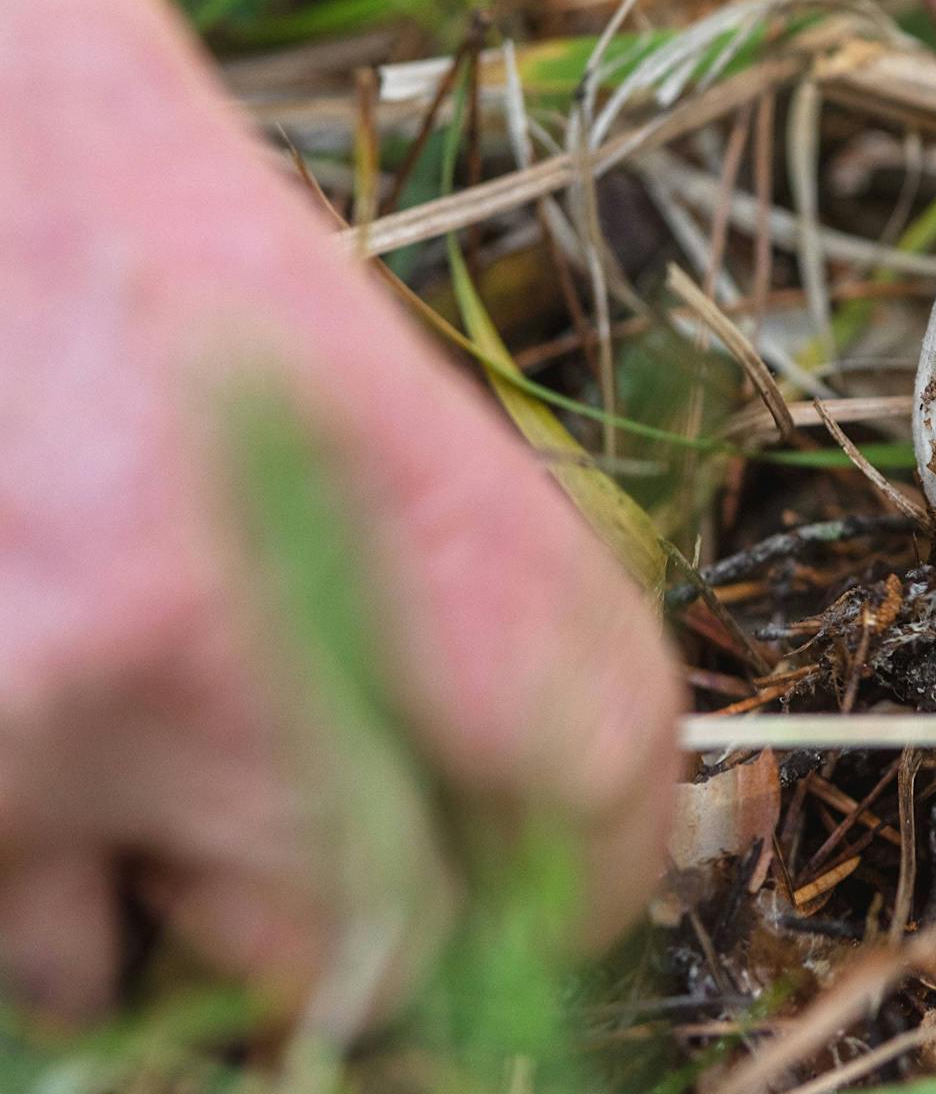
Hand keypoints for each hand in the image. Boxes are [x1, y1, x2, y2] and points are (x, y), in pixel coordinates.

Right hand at [0, 0, 679, 1019]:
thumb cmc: (158, 230)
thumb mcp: (364, 376)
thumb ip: (461, 597)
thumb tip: (530, 794)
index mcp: (403, 497)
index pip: (592, 772)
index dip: (602, 854)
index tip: (570, 878)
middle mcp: (225, 635)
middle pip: (385, 942)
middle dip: (377, 924)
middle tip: (331, 842)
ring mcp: (33, 720)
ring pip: (139, 979)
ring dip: (151, 905)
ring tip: (120, 718)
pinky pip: (3, 946)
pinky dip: (25, 882)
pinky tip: (24, 709)